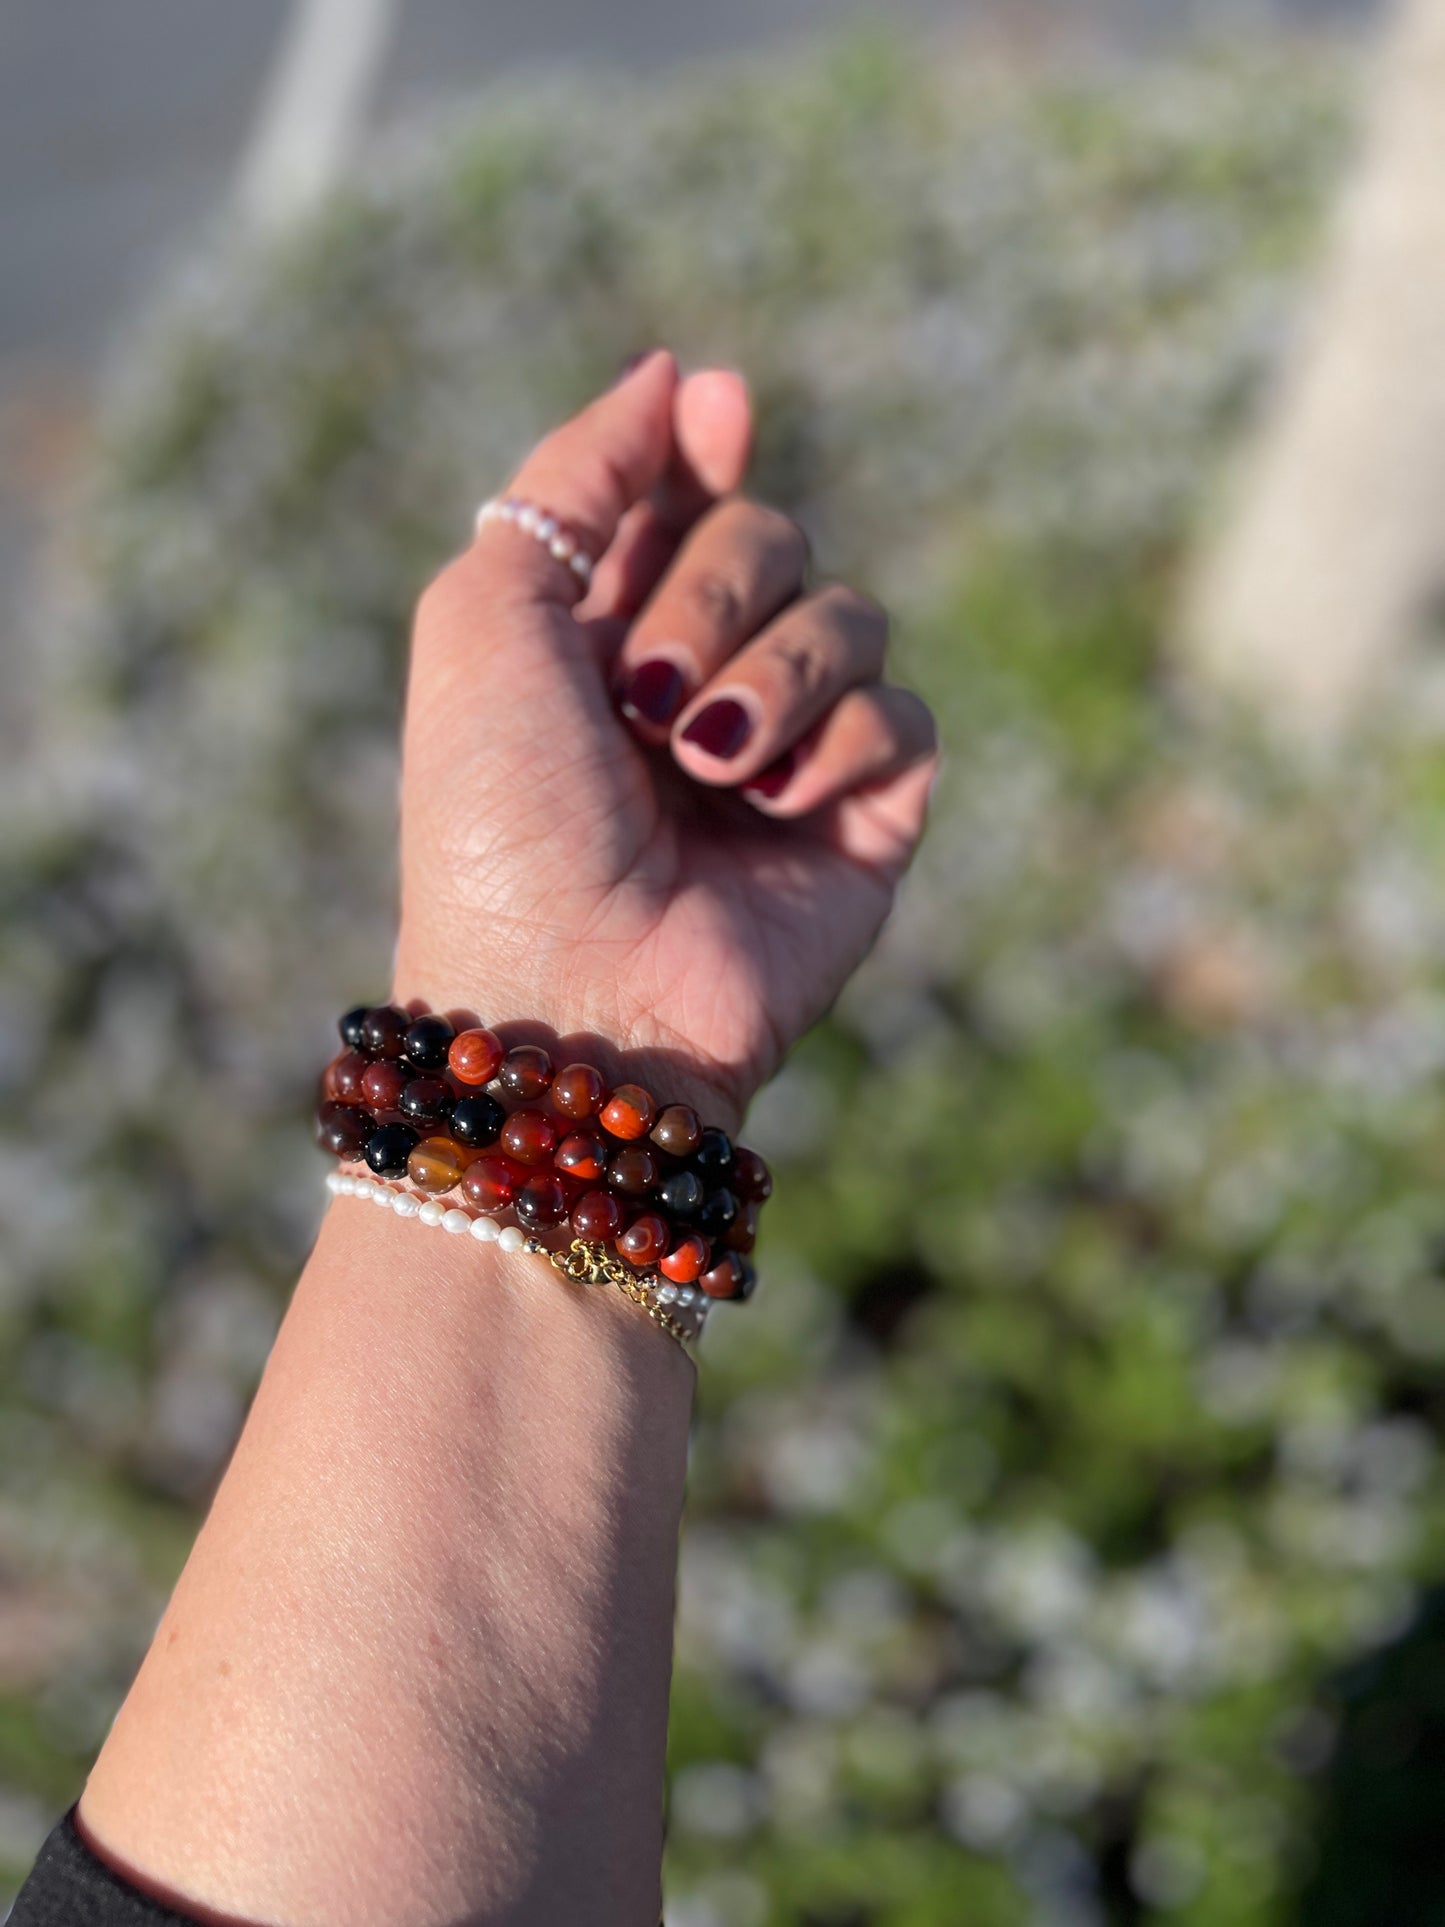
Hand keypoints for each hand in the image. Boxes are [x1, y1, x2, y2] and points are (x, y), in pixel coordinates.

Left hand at [392, 351, 938, 1131]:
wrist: (570, 988)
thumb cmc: (503, 814)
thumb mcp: (489, 616)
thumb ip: (575, 478)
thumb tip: (680, 373)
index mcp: (604, 631)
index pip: (685, 495)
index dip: (706, 448)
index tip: (718, 416)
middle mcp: (700, 680)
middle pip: (772, 535)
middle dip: (711, 595)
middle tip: (644, 696)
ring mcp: (786, 752)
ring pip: (848, 615)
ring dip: (769, 677)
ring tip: (703, 766)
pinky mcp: (864, 818)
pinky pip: (898, 715)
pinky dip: (833, 748)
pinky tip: (772, 807)